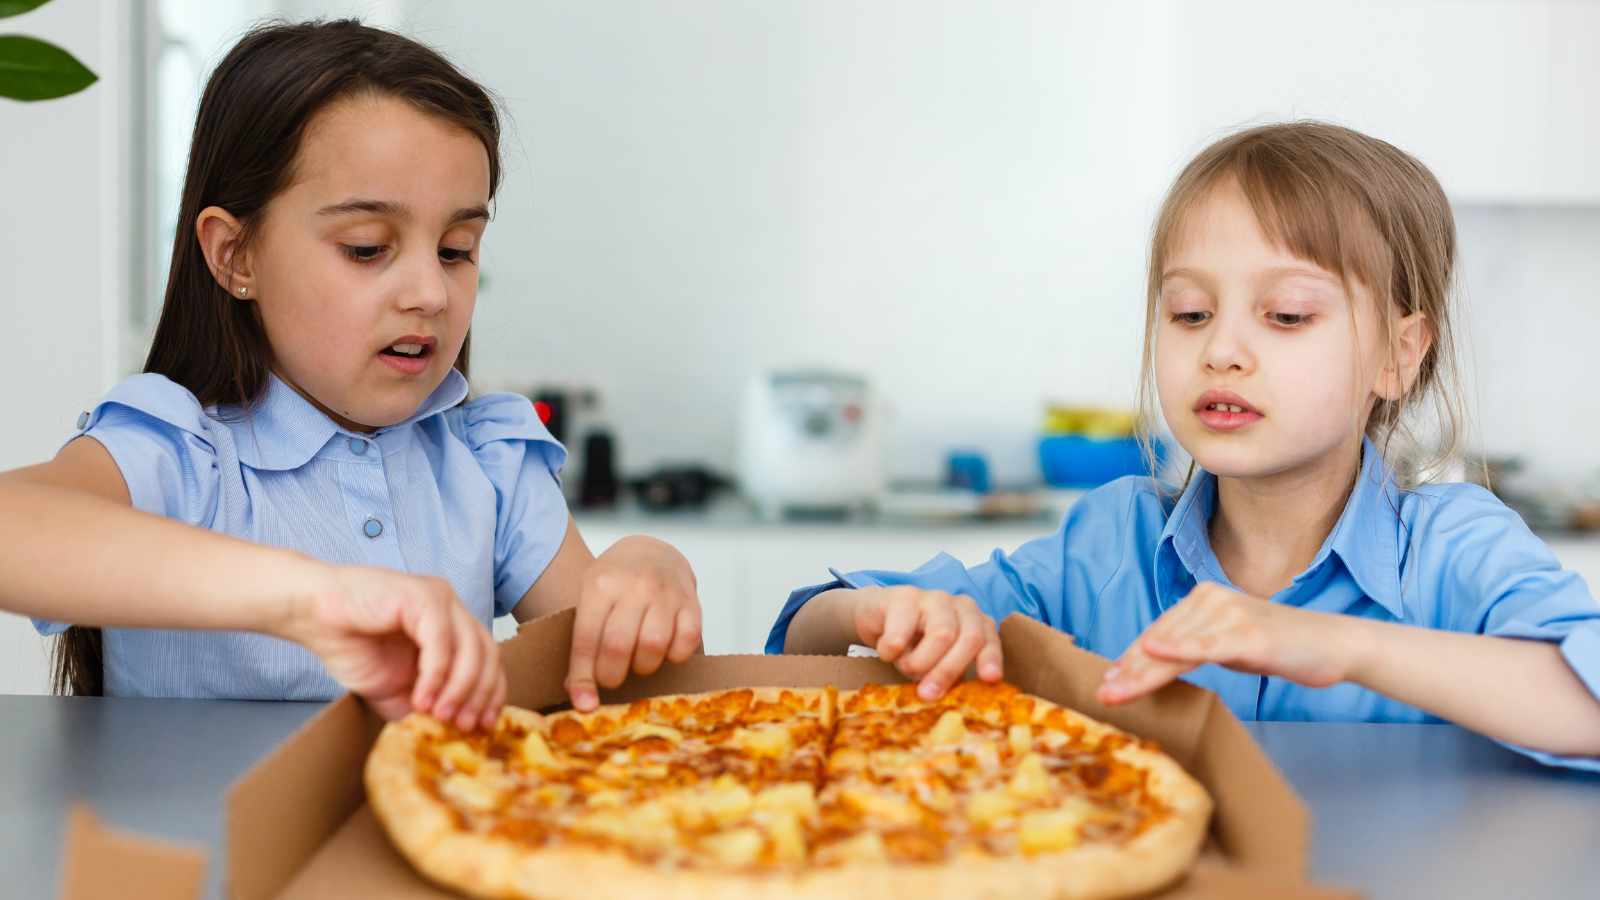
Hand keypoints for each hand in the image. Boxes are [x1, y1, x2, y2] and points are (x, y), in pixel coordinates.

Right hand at [279, 563, 504, 728]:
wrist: (312, 616)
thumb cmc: (350, 646)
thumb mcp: (394, 690)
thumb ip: (424, 706)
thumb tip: (450, 733)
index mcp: (451, 626)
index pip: (488, 659)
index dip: (490, 694)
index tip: (484, 726)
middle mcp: (452, 609)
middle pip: (487, 654)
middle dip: (480, 695)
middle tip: (465, 726)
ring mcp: (440, 598)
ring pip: (471, 648)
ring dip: (459, 689)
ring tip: (440, 717)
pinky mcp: (423, 596)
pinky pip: (441, 642)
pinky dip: (436, 675)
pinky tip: (421, 699)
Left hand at [564, 536, 701, 710]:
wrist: (650, 550)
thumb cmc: (615, 583)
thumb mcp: (589, 600)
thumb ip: (584, 644)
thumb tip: (580, 697)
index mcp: (601, 585)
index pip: (588, 639)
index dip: (584, 676)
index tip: (585, 703)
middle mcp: (634, 586)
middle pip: (619, 646)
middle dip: (612, 675)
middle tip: (611, 678)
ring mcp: (666, 592)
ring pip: (654, 646)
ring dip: (643, 666)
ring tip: (637, 662)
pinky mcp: (692, 602)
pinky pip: (687, 642)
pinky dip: (675, 656)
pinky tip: (664, 652)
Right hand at [849, 586, 1002, 699]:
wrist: (873, 616)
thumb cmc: (911, 644)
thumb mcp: (935, 662)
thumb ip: (950, 676)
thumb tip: (956, 705)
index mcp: (975, 622)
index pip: (989, 640)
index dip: (991, 659)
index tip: (990, 679)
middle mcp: (960, 606)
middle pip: (969, 637)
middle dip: (950, 670)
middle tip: (928, 694)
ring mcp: (933, 598)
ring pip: (941, 634)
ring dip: (919, 662)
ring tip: (904, 668)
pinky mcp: (903, 596)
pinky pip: (902, 633)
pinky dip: (891, 651)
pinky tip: (886, 653)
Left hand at [1096, 582, 1358, 704]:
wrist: (1333, 644)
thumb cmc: (1280, 646)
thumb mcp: (1228, 644)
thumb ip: (1194, 646)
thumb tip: (1156, 662)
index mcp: (1204, 597)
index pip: (1158, 632)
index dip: (1130, 658)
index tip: (1108, 679)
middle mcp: (1212, 598)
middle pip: (1160, 639)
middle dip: (1128, 668)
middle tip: (1102, 692)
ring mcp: (1230, 614)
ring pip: (1175, 646)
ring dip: (1143, 672)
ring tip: (1118, 692)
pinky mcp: (1248, 634)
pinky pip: (1207, 644)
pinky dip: (1180, 648)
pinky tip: (1156, 653)